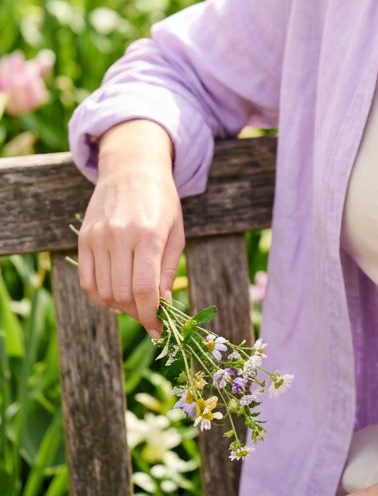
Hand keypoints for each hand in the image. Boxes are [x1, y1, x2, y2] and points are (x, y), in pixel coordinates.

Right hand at [76, 119, 183, 335]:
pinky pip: (87, 282)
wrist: (132, 167)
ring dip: (119, 306)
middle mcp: (120, 236)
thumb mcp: (176, 231)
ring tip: (134, 301)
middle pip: (122, 295)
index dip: (151, 316)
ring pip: (103, 293)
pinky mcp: (84, 238)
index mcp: (148, 234)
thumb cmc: (161, 200)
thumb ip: (167, 270)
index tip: (158, 328)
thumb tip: (162, 306)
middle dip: (137, 313)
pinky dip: (100, 296)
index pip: (144, 290)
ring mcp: (98, 237)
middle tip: (148, 314)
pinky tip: (115, 292)